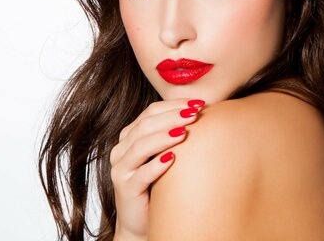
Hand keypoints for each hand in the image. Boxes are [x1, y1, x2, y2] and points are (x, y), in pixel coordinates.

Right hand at [110, 98, 205, 239]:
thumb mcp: (164, 154)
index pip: (150, 112)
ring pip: (140, 146)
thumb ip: (173, 134)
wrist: (141, 221)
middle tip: (194, 114)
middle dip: (171, 117)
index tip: (197, 103)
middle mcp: (121, 150)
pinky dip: (156, 165)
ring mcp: (121, 169)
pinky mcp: (125, 189)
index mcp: (130, 136)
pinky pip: (140, 174)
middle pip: (145, 125)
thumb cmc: (157, 184)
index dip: (173, 105)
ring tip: (184, 132)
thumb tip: (202, 111)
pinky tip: (172, 159)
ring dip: (163, 137)